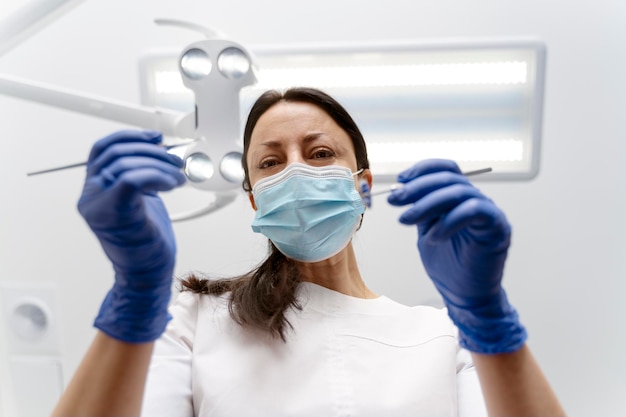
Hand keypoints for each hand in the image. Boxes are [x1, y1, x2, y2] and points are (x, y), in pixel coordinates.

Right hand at [77, 130, 185, 342]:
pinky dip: (156, 175)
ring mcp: (98, 204)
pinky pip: (131, 179)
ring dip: (160, 164)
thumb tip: (159, 151)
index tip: (156, 138)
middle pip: (116, 153)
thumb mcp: (141, 200)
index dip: (131, 137)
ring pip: (126, 164)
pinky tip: (172, 183)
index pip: (103, 149)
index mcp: (94, 189)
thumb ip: (141, 176)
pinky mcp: (113, 212)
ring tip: (178, 176)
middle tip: (175, 160)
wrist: (146, 274)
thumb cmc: (147, 241)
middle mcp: (90, 195)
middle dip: (152, 151)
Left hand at [387, 159, 525, 353]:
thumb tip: (398, 190)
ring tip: (405, 220)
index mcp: (459, 197)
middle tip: (395, 200)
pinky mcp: (497, 227)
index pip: (445, 169)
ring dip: (426, 204)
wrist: (464, 295)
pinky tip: (432, 237)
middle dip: (417, 188)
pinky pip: (474, 211)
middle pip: (448, 178)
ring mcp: (489, 211)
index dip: (422, 169)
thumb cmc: (447, 263)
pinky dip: (449, 221)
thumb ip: (418, 208)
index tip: (399, 180)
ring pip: (458, 192)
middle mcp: (476, 199)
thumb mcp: (425, 229)